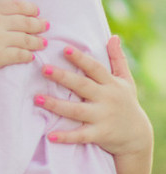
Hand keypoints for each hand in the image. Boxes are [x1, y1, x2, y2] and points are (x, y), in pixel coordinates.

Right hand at [0, 0, 48, 84]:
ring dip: (37, 41)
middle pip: (25, 22)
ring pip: (26, 39)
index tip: (36, 12)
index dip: (29, 8)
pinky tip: (31, 56)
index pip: (16, 6)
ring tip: (43, 43)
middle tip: (46, 26)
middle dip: (38, 24)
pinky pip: (20, 55)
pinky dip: (28, 55)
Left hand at [35, 37, 152, 154]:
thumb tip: (113, 36)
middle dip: (63, 77)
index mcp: (111, 84)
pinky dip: (66, 136)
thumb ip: (118, 59)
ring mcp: (102, 117)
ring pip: (77, 110)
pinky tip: (50, 135)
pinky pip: (80, 136)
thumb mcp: (126, 81)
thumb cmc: (127, 104)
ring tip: (37, 98)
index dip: (81, 59)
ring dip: (56, 105)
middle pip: (82, 86)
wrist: (137, 136)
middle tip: (44, 69)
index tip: (65, 49)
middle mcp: (106, 99)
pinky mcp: (99, 134)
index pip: (95, 68)